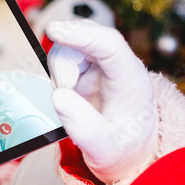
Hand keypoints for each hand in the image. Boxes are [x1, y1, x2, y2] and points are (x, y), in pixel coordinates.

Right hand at [45, 20, 156, 184]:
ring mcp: (103, 66)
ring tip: (69, 99)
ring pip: (73, 45)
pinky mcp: (89, 69)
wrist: (130, 153)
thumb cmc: (123, 150)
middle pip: (87, 37)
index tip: (53, 31)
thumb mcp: (105, 152)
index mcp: (131, 81)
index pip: (109, 44)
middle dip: (63, 60)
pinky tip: (68, 94)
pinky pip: (66, 57)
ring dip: (60, 69)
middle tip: (64, 90)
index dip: (81, 34)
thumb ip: (84, 129)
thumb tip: (58, 95)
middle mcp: (119, 66)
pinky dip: (59, 73)